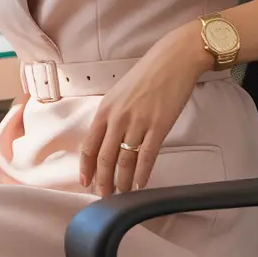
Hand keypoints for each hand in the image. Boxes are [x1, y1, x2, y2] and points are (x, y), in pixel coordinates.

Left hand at [79, 23, 209, 195]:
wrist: (172, 61)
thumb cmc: (147, 74)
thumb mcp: (119, 93)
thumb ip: (112, 115)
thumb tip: (107, 138)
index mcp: (105, 109)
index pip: (89, 144)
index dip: (86, 167)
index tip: (85, 182)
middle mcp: (117, 117)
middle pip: (105, 158)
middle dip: (103, 181)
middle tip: (105, 196)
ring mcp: (137, 123)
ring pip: (124, 161)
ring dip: (122, 182)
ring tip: (122, 195)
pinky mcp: (158, 126)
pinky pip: (146, 156)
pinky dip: (142, 174)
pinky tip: (140, 185)